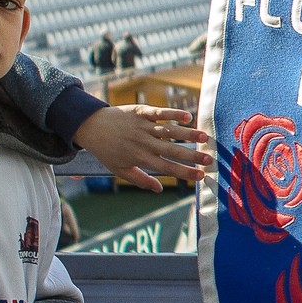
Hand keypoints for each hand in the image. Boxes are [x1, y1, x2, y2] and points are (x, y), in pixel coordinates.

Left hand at [76, 105, 211, 190]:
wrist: (91, 126)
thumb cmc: (107, 150)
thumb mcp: (120, 170)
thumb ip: (141, 180)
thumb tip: (159, 190)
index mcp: (140, 158)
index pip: (167, 168)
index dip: (185, 172)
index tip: (201, 175)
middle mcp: (144, 143)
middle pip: (172, 151)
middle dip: (192, 155)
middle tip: (210, 159)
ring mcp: (143, 127)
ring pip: (169, 131)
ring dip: (188, 134)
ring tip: (204, 137)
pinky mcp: (141, 112)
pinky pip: (159, 113)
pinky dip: (173, 114)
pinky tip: (187, 117)